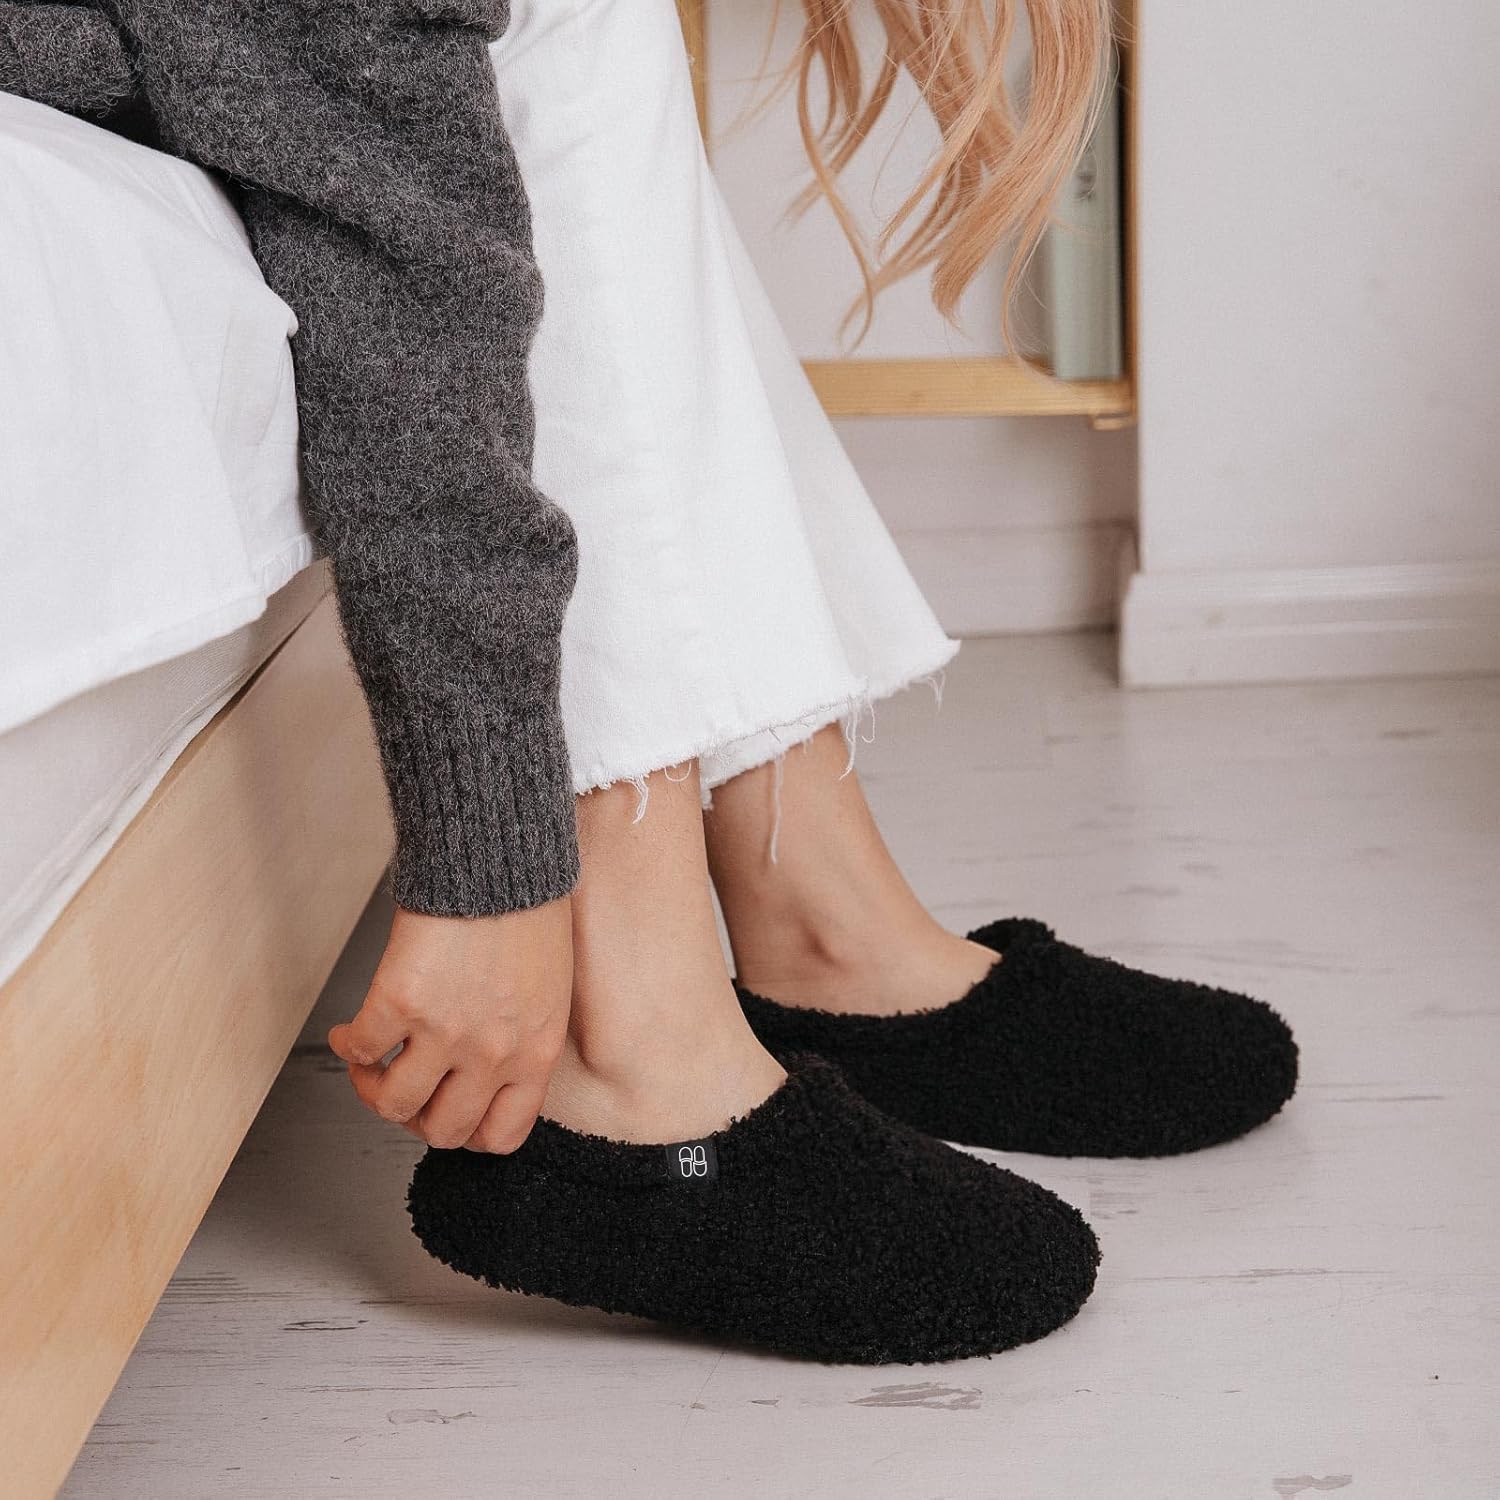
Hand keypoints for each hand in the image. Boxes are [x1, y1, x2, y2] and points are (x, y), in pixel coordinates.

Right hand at [328, 897, 571, 1152]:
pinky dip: (348, 1048)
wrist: (501, 859)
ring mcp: (445, 1032)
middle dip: (418, 1117)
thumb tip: (490, 1071)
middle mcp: (493, 1053)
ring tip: (369, 1065)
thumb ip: (522, 1039)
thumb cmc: (529, 911)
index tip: (449, 1112)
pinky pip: (362, 1051)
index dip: (468, 1132)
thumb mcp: (548, 991)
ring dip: (372, 1089)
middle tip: (405, 1089)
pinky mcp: (401, 1002)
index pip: (503, 1135)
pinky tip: (349, 1033)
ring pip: (394, 1104)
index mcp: (536, 1052)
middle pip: (443, 1132)